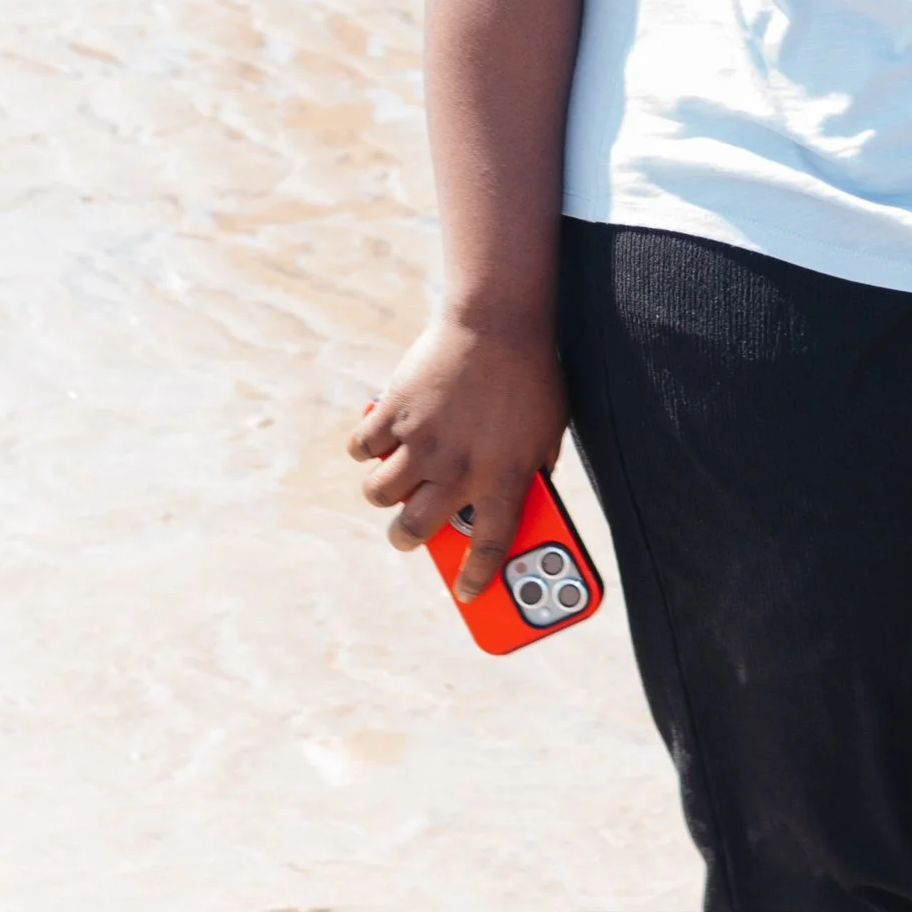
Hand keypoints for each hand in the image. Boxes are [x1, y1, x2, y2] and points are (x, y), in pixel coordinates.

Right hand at [349, 315, 566, 601]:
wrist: (499, 318)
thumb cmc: (531, 375)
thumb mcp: (548, 432)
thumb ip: (532, 471)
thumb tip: (522, 502)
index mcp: (505, 479)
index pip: (489, 550)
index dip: (475, 579)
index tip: (466, 593)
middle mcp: (460, 469)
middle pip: (416, 530)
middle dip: (407, 539)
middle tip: (409, 532)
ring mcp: (423, 441)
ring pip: (381, 495)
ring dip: (384, 495)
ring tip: (393, 484)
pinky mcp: (396, 412)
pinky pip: (363, 448)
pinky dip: (366, 448)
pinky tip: (379, 440)